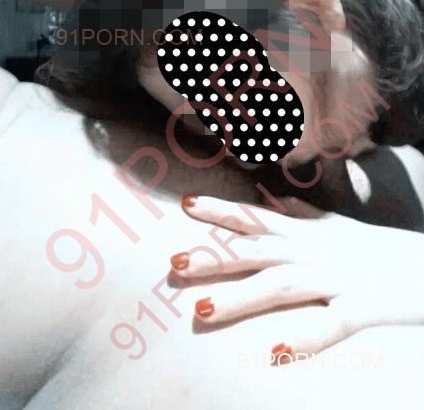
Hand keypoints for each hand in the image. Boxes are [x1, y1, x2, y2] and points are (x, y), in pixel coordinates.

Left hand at [171, 196, 423, 360]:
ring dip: (241, 299)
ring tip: (201, 312)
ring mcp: (337, 280)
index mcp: (307, 234)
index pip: (256, 218)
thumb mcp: (336, 226)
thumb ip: (302, 214)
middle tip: (173, 264)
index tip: (186, 203)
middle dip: (214, 258)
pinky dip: (306, 339)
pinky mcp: (361, 308)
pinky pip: (332, 325)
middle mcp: (314, 252)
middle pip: (257, 253)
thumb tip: (274, 198)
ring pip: (282, 287)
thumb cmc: (377, 249)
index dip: (222, 211)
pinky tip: (277, 352)